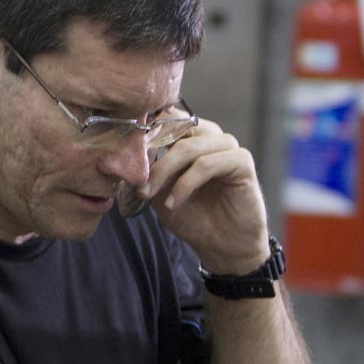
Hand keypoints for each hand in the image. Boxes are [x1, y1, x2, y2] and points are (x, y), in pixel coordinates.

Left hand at [136, 118, 268, 273]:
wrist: (221, 245)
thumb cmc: (191, 215)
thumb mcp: (159, 191)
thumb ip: (146, 170)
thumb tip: (122, 155)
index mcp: (191, 137)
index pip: (167, 118)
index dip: (145, 131)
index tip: (124, 152)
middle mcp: (210, 136)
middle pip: (175, 129)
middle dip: (150, 154)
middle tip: (136, 181)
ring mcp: (227, 147)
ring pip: (188, 147)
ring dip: (164, 170)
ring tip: (149, 194)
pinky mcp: (242, 162)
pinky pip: (206, 164)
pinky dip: (185, 183)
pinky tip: (173, 202)